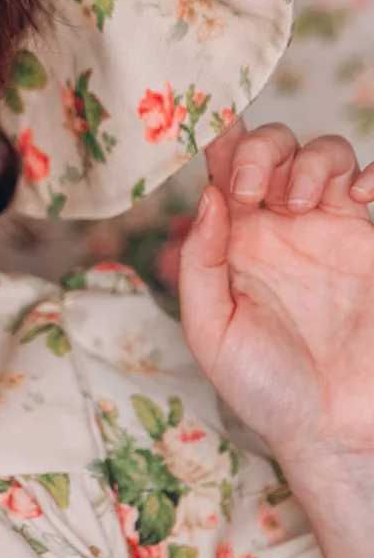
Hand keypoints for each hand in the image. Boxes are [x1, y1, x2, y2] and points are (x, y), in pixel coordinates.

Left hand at [178, 118, 373, 472]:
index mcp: (236, 240)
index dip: (217, 137)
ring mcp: (332, 230)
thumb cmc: (266, 388)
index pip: (223, 169)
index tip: (209, 125)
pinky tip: (358, 194)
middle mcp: (282, 226)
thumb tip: (207, 195)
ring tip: (295, 205)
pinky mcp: (373, 244)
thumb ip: (200, 262)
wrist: (333, 432)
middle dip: (260, 151)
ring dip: (307, 161)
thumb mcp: (212, 329)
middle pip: (274, 148)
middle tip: (251, 193)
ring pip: (325, 153)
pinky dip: (372, 172)